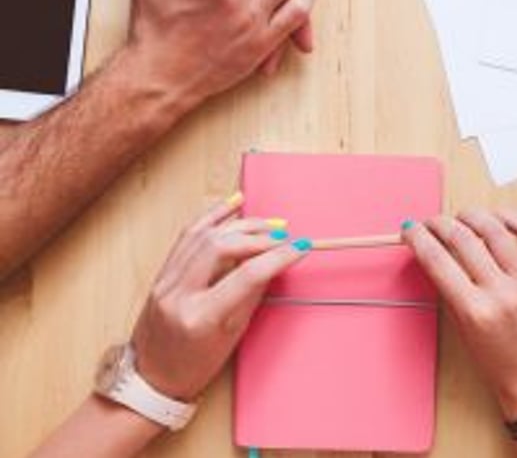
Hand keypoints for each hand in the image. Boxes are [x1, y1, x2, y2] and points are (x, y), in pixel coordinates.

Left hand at [131, 196, 307, 399]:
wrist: (150, 378)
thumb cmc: (192, 366)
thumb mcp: (232, 336)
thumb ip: (250, 296)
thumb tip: (271, 265)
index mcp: (201, 316)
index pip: (247, 275)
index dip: (278, 257)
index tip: (299, 248)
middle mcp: (179, 294)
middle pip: (223, 247)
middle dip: (259, 236)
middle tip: (284, 236)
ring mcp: (165, 282)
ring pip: (204, 235)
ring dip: (240, 224)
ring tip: (267, 223)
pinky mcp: (160, 275)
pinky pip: (186, 237)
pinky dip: (212, 217)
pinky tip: (233, 205)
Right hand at [403, 210, 516, 419]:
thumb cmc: (500, 361)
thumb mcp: (463, 328)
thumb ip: (450, 289)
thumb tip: (435, 253)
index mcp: (475, 310)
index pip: (437, 259)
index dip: (418, 238)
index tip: (411, 231)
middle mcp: (501, 291)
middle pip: (462, 238)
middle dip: (439, 224)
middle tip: (432, 222)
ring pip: (494, 229)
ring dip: (472, 216)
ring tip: (462, 217)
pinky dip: (511, 218)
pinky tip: (498, 217)